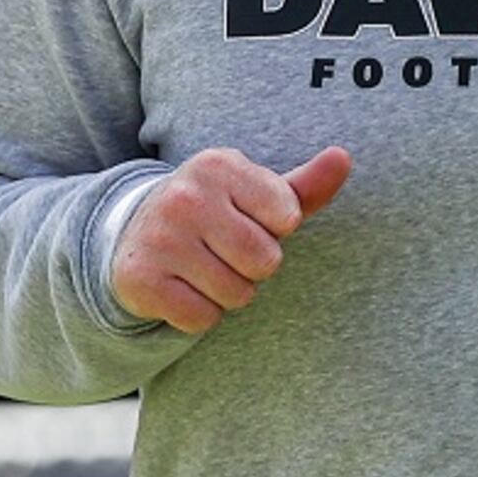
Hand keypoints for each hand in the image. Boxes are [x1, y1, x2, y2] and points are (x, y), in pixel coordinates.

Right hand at [110, 146, 352, 333]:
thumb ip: (305, 186)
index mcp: (219, 166)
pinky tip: (180, 286)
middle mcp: (185, 196)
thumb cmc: (215, 214)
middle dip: (253, 266)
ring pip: (236, 294)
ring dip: (226, 292)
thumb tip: (342, 158)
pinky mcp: (140, 279)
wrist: (135, 234)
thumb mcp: (257, 194)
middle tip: (222, 251)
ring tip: (200, 268)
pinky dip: (198, 313)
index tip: (246, 221)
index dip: (274, 230)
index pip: (287, 218)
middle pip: (265, 260)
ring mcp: (159, 238)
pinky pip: (203, 318)